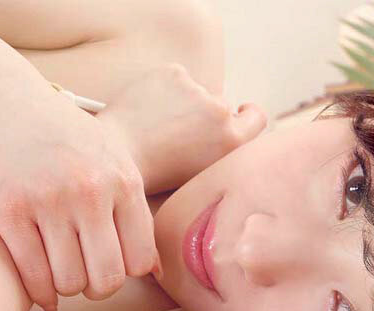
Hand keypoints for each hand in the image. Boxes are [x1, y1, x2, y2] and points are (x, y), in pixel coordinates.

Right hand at [0, 89, 157, 310]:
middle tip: (86, 279)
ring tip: (62, 274)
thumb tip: (158, 272)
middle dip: (97, 289)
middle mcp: (91, 191)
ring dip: (66, 289)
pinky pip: (32, 273)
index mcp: (124, 181)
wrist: (8, 101)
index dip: (125, 272)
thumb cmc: (68, 139)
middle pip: (107, 278)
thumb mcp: (114, 163)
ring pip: (69, 281)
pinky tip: (41, 290)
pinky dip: (39, 292)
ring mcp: (49, 200)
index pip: (140, 259)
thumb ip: (136, 214)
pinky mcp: (9, 209)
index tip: (110, 264)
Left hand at [96, 63, 267, 194]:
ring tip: (157, 125)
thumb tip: (226, 130)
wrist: (116, 156)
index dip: (247, 115)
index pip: (257, 117)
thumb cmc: (154, 173)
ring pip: (196, 91)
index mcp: (232, 141)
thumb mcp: (201, 174)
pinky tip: (148, 109)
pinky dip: (164, 88)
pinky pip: (176, 78)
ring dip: (182, 102)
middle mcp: (220, 112)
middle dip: (204, 115)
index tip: (238, 113)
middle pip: (222, 106)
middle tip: (177, 133)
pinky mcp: (174, 73)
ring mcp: (197, 90)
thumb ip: (221, 150)